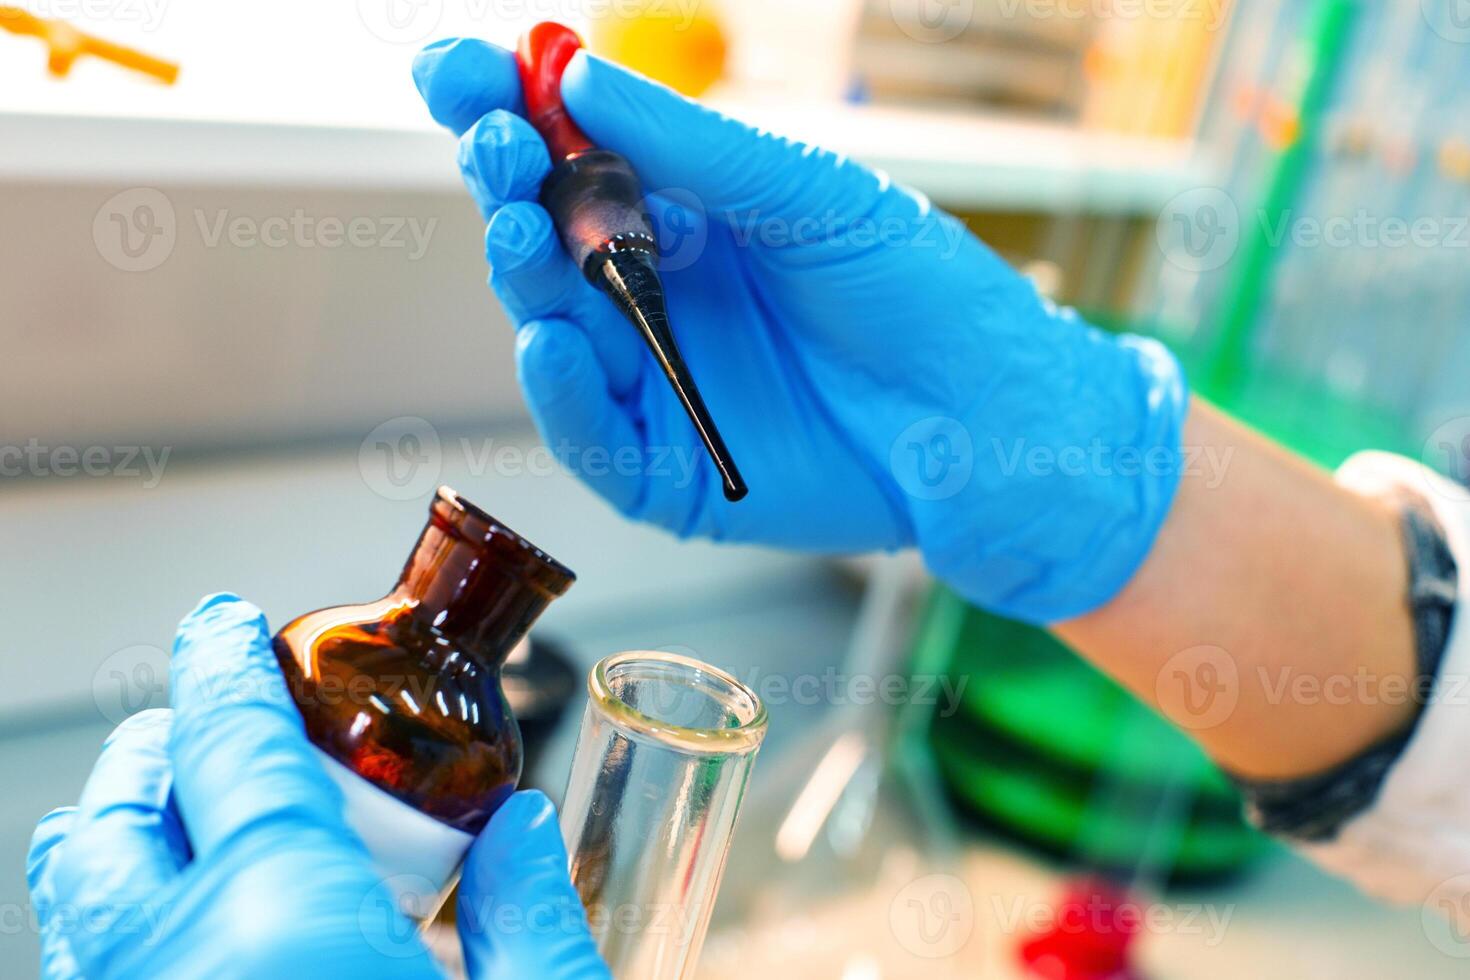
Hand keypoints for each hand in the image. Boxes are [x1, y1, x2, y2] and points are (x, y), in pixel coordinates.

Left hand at [27, 594, 607, 979]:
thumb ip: (535, 917)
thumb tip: (515, 828)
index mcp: (289, 927)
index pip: (229, 743)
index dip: (221, 663)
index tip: (225, 624)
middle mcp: (178, 972)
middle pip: (116, 817)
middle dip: (154, 745)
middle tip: (204, 720)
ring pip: (74, 902)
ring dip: (118, 833)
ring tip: (174, 812)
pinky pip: (88, 967)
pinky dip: (113, 923)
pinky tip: (183, 929)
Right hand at [412, 40, 1186, 622]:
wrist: (995, 418)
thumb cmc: (921, 293)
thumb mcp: (808, 196)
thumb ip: (694, 146)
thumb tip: (581, 74)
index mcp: (685, 215)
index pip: (569, 155)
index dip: (506, 111)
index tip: (459, 69)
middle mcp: (657, 294)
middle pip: (544, 235)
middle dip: (505, 181)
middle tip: (496, 145)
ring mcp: (658, 382)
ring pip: (553, 327)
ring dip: (523, 276)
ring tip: (520, 227)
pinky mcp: (669, 471)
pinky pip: (591, 435)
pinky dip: (563, 393)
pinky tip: (554, 338)